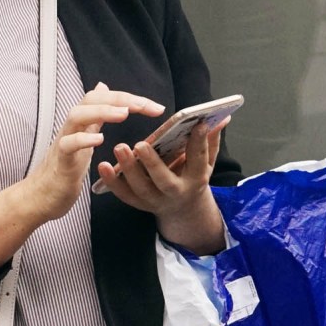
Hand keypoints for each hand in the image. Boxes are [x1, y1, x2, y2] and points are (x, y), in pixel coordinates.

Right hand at [17, 83, 161, 225]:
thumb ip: (95, 115)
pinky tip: (99, 140)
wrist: (41, 196)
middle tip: (145, 105)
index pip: (104, 98)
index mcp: (82, 123)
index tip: (156, 108)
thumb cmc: (65, 168)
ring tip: (124, 114)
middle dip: (120, 98)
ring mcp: (63, 142)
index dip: (130, 98)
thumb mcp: (84, 137)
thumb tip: (102, 87)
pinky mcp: (60, 161)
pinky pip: (67, 145)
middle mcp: (72, 127)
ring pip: (76, 115)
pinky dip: (83, 140)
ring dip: (101, 111)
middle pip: (91, 99)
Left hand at [98, 119, 228, 254]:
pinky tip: (102, 165)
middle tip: (140, 144)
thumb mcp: (206, 162)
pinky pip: (124, 195)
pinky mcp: (138, 203)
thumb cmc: (193, 176)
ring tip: (119, 148)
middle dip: (152, 163)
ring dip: (128, 169)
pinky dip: (112, 182)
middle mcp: (175, 192)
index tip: (197, 122)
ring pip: (140, 188)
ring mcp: (155, 200)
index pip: (198, 159)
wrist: (183, 209)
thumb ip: (210, 140)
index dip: (199, 141)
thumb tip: (223, 116)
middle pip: (164, 180)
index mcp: (196, 179)